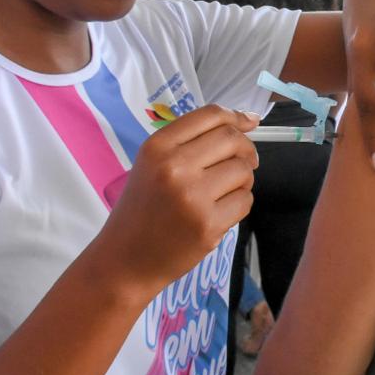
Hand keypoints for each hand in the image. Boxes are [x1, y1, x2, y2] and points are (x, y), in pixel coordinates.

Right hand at [98, 105, 259, 294]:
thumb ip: (193, 141)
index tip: (249, 123)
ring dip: (243, 178)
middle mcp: (174, 167)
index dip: (236, 116)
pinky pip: (245, 200)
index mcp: (158, 147)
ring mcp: (192, 197)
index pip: (210, 115)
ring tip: (226, 189)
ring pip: (243, 170)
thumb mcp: (153, 164)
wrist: (125, 259)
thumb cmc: (143, 208)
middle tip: (242, 161)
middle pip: (232, 139)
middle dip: (246, 149)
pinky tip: (221, 210)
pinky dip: (240, 203)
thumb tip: (249, 120)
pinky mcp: (208, 225)